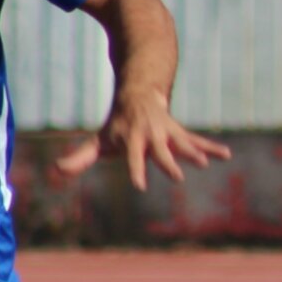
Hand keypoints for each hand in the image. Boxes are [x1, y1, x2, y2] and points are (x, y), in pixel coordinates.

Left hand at [51, 85, 233, 192]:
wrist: (140, 95)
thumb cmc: (117, 125)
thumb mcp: (99, 140)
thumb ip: (80, 158)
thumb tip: (55, 171)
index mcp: (133, 140)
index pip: (133, 158)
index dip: (136, 171)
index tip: (139, 186)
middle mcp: (152, 136)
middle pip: (161, 152)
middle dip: (169, 163)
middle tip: (178, 177)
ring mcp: (169, 133)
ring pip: (183, 143)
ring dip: (196, 152)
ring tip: (206, 162)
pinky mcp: (181, 134)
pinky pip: (198, 142)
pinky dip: (212, 148)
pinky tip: (226, 155)